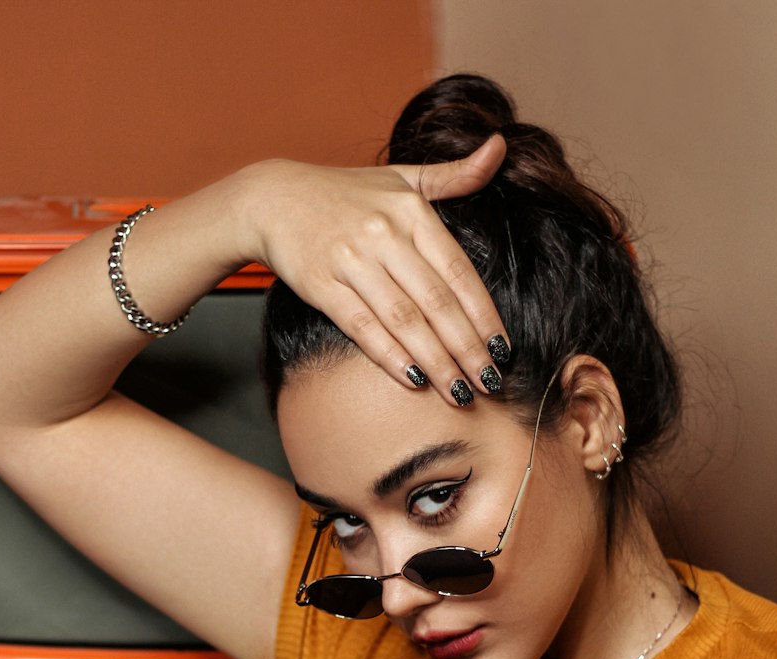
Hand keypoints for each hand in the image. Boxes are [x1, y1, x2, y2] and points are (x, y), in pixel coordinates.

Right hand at [236, 138, 509, 403]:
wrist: (272, 199)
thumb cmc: (343, 194)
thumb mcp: (400, 177)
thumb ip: (453, 175)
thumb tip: (501, 147)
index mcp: (411, 210)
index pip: (459, 271)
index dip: (484, 315)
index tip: (504, 350)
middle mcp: (384, 234)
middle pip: (437, 302)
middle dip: (467, 348)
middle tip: (490, 382)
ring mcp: (352, 260)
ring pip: (404, 320)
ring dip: (436, 361)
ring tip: (460, 392)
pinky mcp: (322, 285)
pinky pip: (362, 326)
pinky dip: (390, 355)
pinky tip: (414, 379)